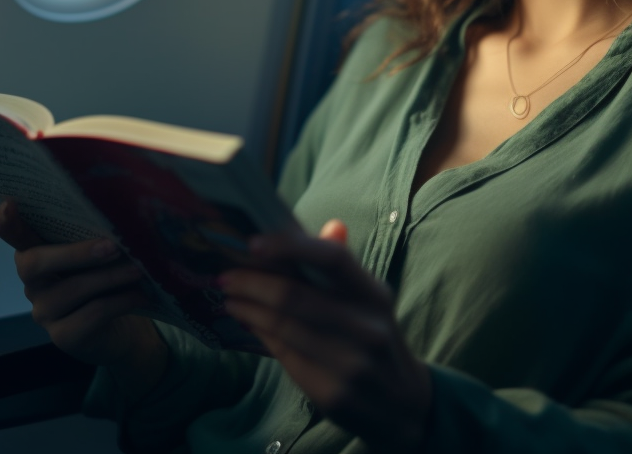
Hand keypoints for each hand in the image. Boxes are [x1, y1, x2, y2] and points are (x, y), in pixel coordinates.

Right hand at [0, 201, 168, 395]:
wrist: (120, 330)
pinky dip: (120, 301)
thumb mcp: (98, 255)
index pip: (13, 235)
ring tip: (138, 270)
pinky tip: (140, 295)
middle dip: (75, 253)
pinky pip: (91, 314)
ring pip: (71, 289)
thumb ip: (95, 235)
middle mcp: (33, 282)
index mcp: (36, 253)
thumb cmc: (106, 278)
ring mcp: (44, 311)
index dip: (7, 222)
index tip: (9, 203)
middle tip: (113, 247)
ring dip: (109, 277)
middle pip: (34, 263)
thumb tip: (119, 213)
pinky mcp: (63, 336)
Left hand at [219, 220, 431, 451]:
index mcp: (375, 296)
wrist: (404, 404)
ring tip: (231, 297)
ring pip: (282, 327)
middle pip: (295, 296)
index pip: (333, 259)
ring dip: (248, 308)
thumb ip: (341, 268)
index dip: (291, 247)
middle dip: (252, 282)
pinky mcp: (332, 393)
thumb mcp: (369, 302)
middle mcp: (367, 328)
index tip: (253, 243)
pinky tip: (249, 323)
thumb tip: (321, 227)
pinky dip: (260, 334)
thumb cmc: (375, 339)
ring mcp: (350, 364)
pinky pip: (284, 355)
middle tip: (226, 275)